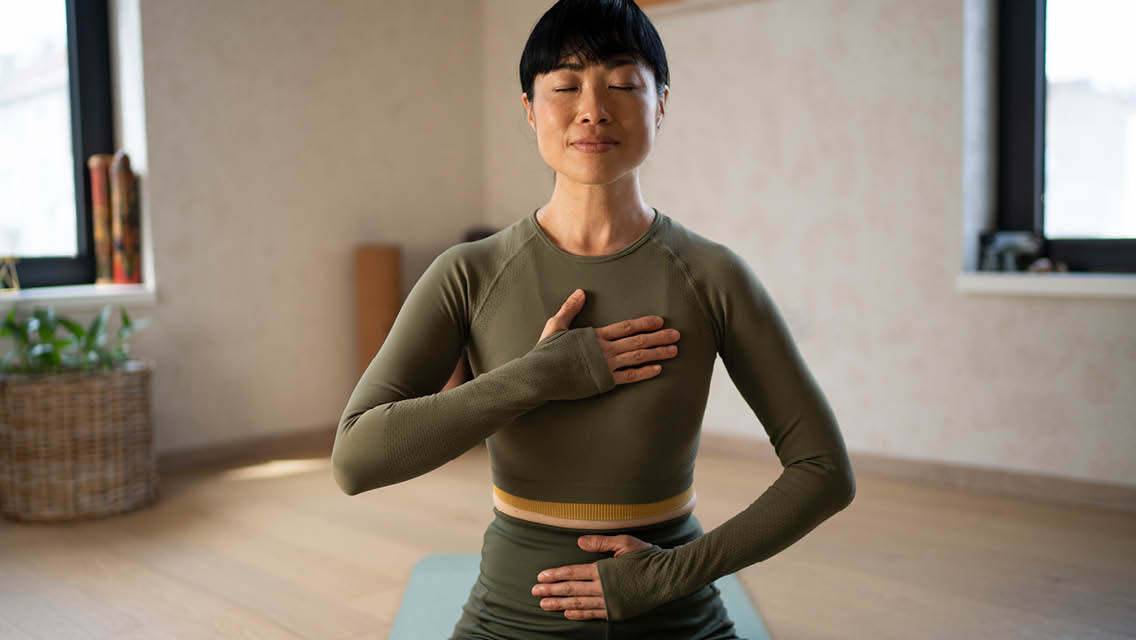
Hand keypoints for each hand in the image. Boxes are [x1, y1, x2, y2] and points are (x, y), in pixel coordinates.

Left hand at [530, 534, 657, 619]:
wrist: (668, 578)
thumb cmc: (647, 556)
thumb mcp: (624, 543)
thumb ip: (600, 543)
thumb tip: (578, 543)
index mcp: (603, 569)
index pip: (572, 573)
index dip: (555, 575)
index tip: (541, 577)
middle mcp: (604, 588)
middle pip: (571, 589)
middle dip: (551, 591)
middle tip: (535, 593)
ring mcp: (610, 602)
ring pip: (579, 604)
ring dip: (560, 604)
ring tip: (544, 605)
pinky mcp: (617, 611)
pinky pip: (594, 614)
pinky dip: (579, 614)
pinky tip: (568, 613)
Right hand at [537, 289, 679, 385]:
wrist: (540, 375)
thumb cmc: (545, 351)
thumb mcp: (556, 325)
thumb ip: (570, 308)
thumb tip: (580, 292)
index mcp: (595, 335)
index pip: (626, 327)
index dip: (644, 324)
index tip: (659, 321)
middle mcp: (604, 349)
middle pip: (637, 341)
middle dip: (659, 337)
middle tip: (677, 335)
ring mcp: (606, 366)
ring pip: (638, 358)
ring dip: (657, 353)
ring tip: (673, 350)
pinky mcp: (604, 381)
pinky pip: (629, 377)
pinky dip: (644, 373)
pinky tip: (658, 369)